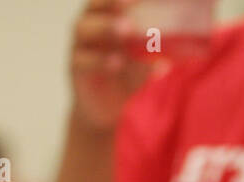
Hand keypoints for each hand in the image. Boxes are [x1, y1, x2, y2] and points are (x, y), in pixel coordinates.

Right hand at [69, 0, 152, 132]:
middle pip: (93, 10)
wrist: (103, 109)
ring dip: (105, 28)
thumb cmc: (125, 76)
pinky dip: (100, 60)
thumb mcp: (142, 63)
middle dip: (111, 5)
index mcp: (104, 19)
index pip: (107, 1)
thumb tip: (168, 60)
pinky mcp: (75, 68)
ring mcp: (78, 46)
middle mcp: (88, 28)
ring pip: (84, 30)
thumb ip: (151, 57)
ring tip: (126, 29)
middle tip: (130, 7)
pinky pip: (83, 60)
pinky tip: (116, 62)